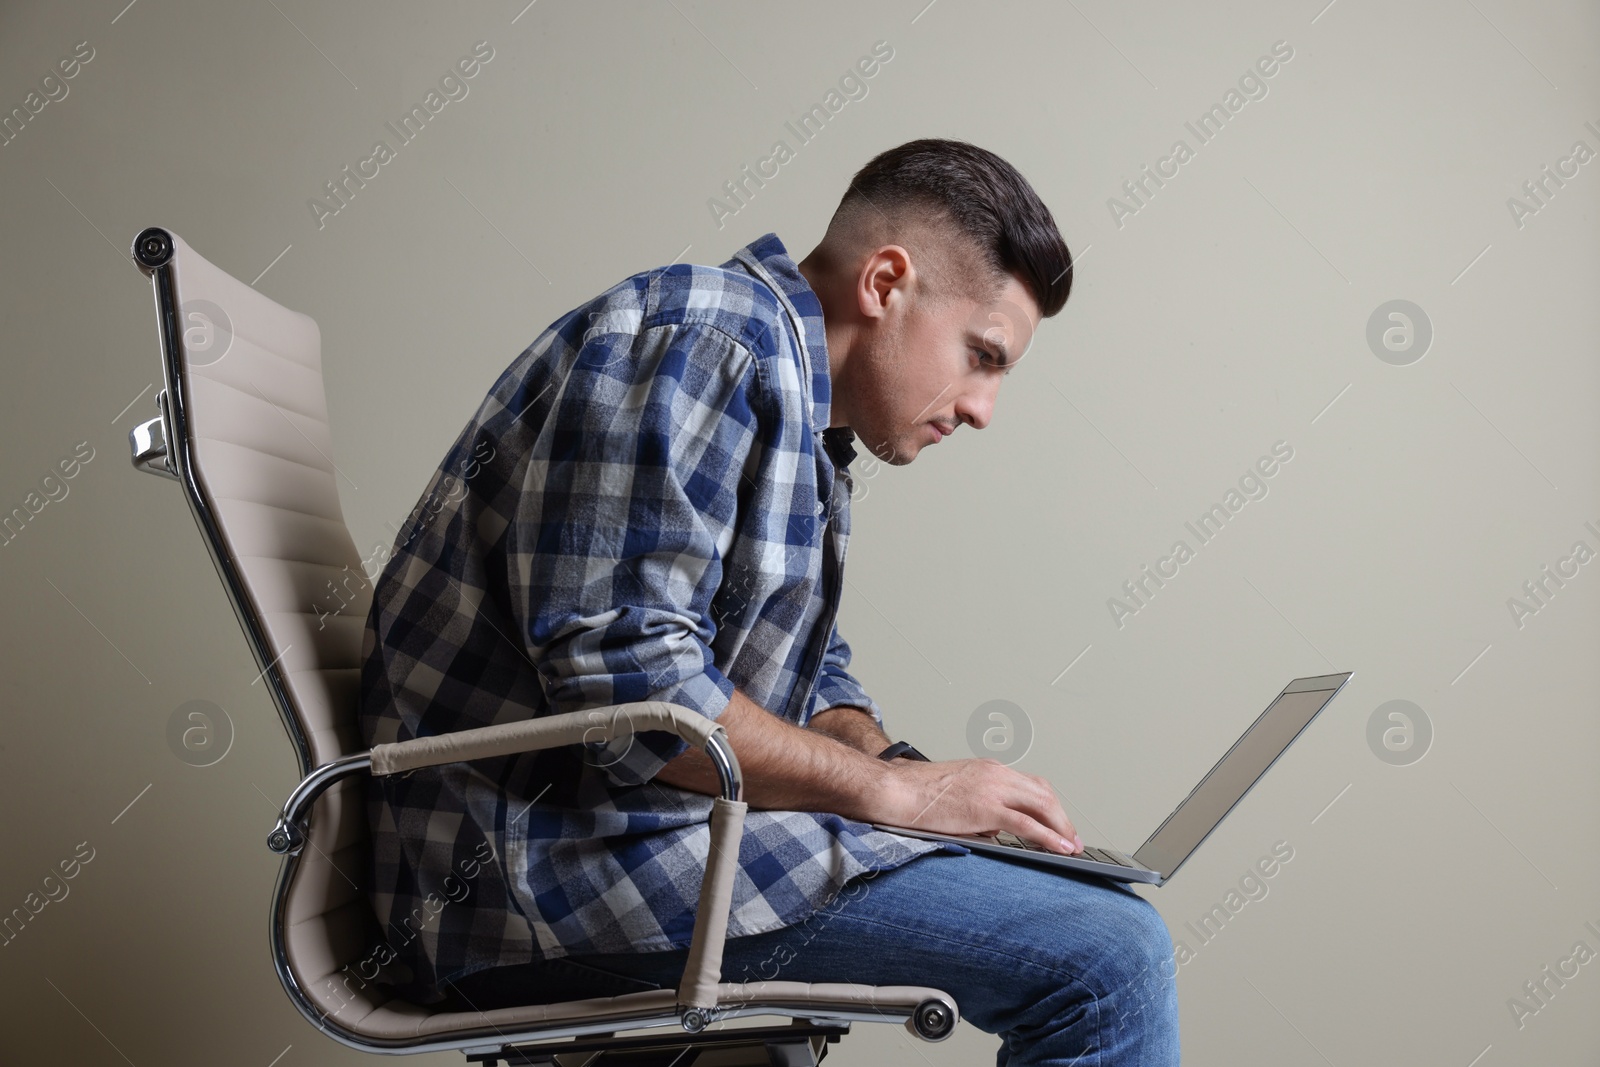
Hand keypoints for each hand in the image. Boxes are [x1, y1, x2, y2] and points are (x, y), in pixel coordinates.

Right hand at [874, 757, 1083, 854]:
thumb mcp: (956, 795)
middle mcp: (995, 774)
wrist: (894, 790)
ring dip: (1061, 828)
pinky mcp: (986, 808)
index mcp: (988, 769)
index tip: (1059, 824)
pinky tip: (1059, 849)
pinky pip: (1027, 824)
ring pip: (1042, 805)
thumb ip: (979, 809)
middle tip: (1073, 839)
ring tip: (1071, 847)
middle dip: (1063, 819)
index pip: (1031, 785)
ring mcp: (992, 789)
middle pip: (1044, 793)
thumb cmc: (914, 794)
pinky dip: (1048, 837)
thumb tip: (993, 831)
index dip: (1050, 807)